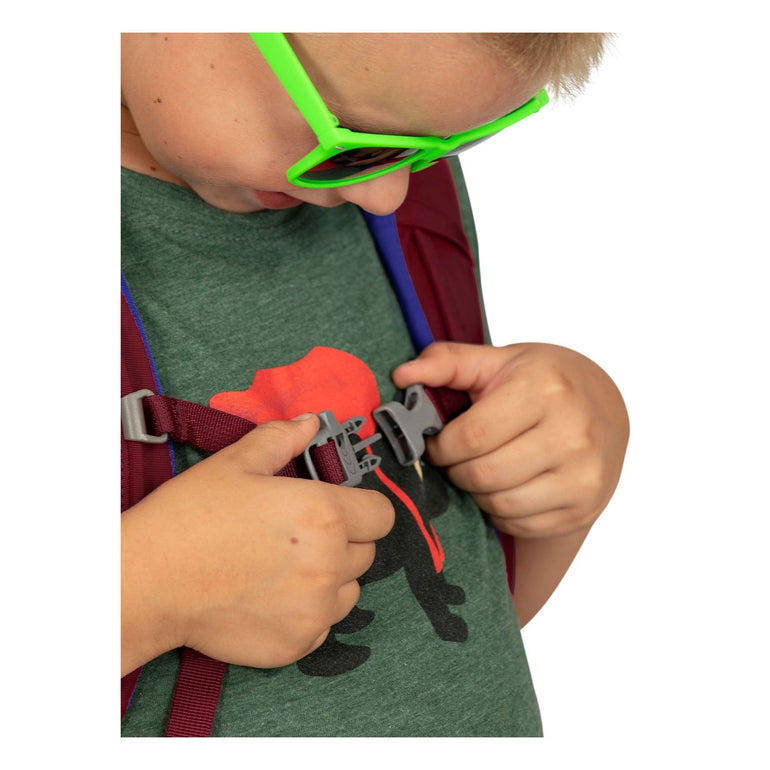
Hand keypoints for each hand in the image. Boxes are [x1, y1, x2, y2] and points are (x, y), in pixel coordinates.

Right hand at [121, 414, 394, 673]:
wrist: (148, 581)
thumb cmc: (190, 516)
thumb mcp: (236, 463)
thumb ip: (282, 439)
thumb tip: (310, 423)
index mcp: (324, 514)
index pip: (382, 515)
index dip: (364, 507)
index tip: (341, 507)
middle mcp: (330, 564)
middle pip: (367, 552)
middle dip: (343, 540)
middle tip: (299, 535)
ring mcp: (315, 610)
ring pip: (348, 590)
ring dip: (329, 578)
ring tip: (284, 568)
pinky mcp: (297, 645)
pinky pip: (322, 625)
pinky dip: (306, 613)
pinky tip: (269, 598)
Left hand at [393, 342, 628, 538]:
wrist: (606, 408)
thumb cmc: (543, 381)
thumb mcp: (499, 361)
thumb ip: (448, 362)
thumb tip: (402, 375)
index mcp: (546, 390)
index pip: (472, 436)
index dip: (442, 446)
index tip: (437, 442)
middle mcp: (572, 433)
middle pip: (484, 474)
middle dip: (456, 471)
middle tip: (456, 460)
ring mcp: (583, 475)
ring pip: (501, 504)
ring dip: (477, 493)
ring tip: (480, 471)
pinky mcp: (584, 507)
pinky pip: (521, 523)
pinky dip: (501, 512)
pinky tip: (505, 487)